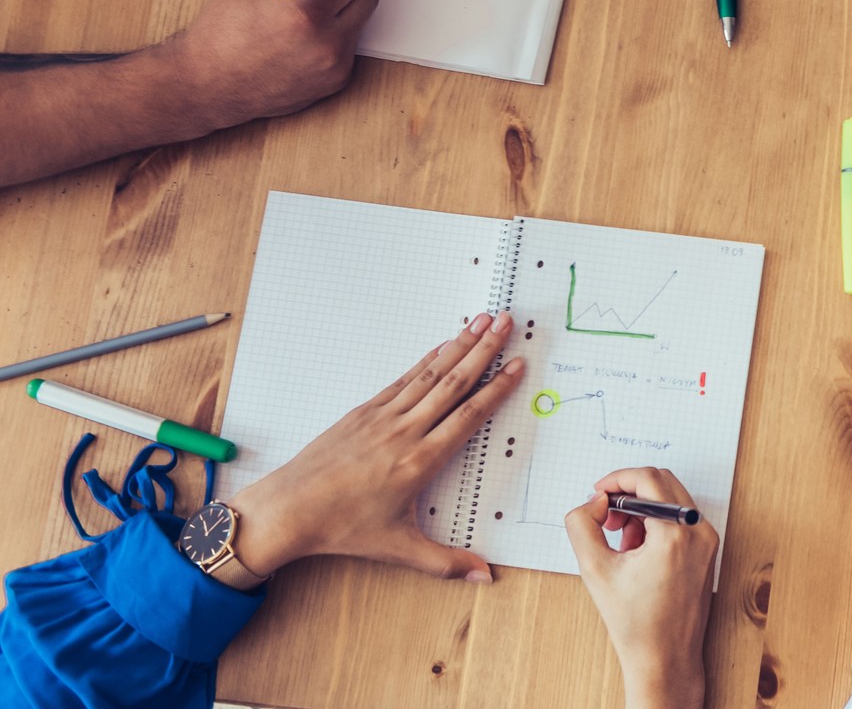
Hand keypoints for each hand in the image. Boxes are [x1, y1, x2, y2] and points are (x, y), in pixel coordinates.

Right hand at [158, 0, 376, 131]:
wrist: (209, 83)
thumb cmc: (224, 26)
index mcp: (307, 13)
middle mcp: (329, 44)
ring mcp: (336, 66)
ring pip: (360, 19)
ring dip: (342, 3)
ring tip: (306, 3)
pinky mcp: (336, 81)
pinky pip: (349, 43)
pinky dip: (334, 29)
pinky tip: (302, 31)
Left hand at [223, 312, 526, 579]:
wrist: (287, 509)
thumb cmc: (341, 529)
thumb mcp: (397, 548)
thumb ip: (444, 562)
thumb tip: (484, 577)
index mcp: (419, 461)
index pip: (468, 415)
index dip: (496, 387)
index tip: (517, 364)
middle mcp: (405, 431)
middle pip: (453, 382)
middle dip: (484, 349)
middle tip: (508, 322)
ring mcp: (383, 417)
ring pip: (430, 374)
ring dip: (459, 345)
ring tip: (482, 321)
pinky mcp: (363, 412)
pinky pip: (403, 380)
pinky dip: (426, 360)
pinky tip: (441, 346)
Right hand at [567, 469, 717, 708]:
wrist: (665, 657)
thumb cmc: (635, 622)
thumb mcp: (594, 570)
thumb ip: (583, 525)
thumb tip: (595, 502)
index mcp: (675, 534)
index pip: (648, 479)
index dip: (617, 479)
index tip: (598, 494)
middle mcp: (699, 532)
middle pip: (662, 483)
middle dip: (629, 494)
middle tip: (607, 518)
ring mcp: (707, 541)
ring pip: (671, 500)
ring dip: (642, 509)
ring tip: (622, 543)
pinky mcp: (707, 550)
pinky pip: (680, 518)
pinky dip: (656, 523)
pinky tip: (638, 551)